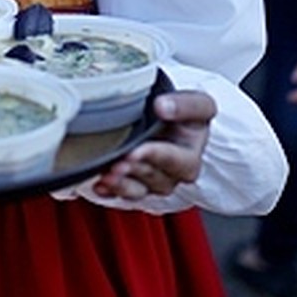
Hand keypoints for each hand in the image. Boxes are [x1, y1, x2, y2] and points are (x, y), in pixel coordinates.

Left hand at [91, 90, 215, 200]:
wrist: (170, 113)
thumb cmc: (185, 111)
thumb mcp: (197, 103)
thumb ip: (185, 105)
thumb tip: (163, 106)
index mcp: (191, 156)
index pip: (178, 162)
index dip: (156, 156)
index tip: (136, 151)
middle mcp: (173, 174)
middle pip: (154, 177)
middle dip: (134, 170)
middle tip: (118, 163)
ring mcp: (153, 181)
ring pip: (138, 190)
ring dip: (121, 184)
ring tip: (106, 176)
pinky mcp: (135, 183)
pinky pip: (122, 193)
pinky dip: (109, 190)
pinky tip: (99, 185)